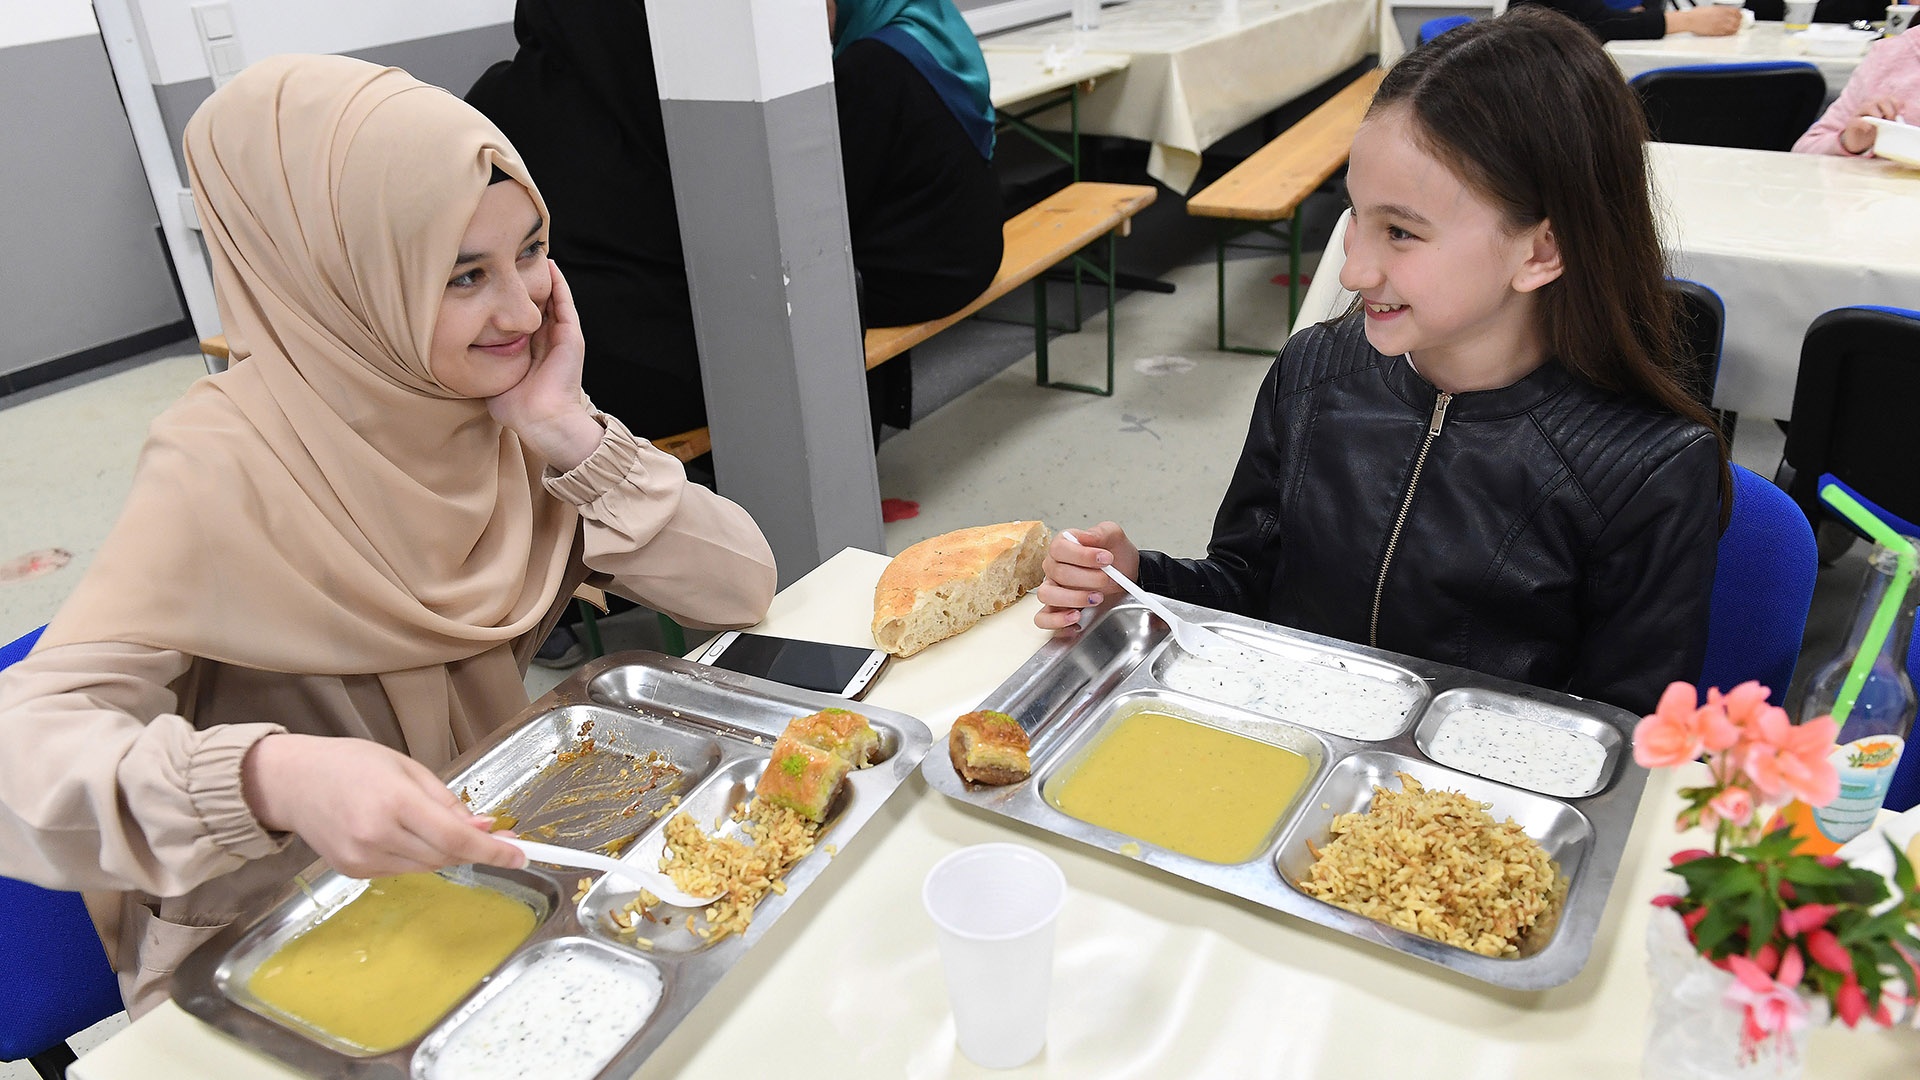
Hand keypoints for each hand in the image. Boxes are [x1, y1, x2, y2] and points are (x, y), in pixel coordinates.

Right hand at [242, 733, 526, 879]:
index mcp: (395, 801)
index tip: (521, 856)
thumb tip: (484, 828)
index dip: (493, 851)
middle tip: (493, 834)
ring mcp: (362, 857)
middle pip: (446, 856)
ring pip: (427, 867)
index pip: (456, 838)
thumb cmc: (351, 763)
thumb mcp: (407, 767)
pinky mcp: (352, 872)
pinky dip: (416, 857)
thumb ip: (447, 802)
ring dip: (444, 852)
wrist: (290, 780)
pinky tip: (402, 834)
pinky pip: (402, 871)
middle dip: (474, 848)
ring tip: (433, 825)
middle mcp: (377, 835)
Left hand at [487, 260, 602, 470]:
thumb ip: (481, 363)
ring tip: (532, 253)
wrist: (542, 421)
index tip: (496, 278)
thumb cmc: (517, 408)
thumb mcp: (493, 378)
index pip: (520, 317)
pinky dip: (559, 284)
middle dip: (526, 282)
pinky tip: (549, 265)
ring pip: (552, 299)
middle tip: (512, 257)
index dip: (510, 298)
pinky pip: (565, 303)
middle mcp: (547, 341)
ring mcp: (561, 338)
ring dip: (543, 278)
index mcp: (531, 351)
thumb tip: (454, 355)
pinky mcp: (571, 336)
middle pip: (536, 303)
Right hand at [1033, 522, 1141, 630]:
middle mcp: (1053, 567)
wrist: (1125, 574)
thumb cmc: (1115, 555)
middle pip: (1058, 573)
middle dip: (1087, 578)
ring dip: (1073, 598)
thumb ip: (1101, 532)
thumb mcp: (1114, 536)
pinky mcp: (1056, 609)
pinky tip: (1076, 618)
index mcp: (1063, 545)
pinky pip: (1043, 619)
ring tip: (1096, 598)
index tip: (1105, 559)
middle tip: (1107, 579)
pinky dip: (1057, 621)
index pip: (1059, 548)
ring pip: (1046, 595)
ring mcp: (1052, 589)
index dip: (1082, 555)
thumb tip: (1085, 537)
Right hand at [1667, 6, 1742, 35]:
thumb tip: (1725, 13)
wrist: (1690, 20)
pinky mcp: (1716, 32)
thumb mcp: (1711, 9)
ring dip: (1735, 28)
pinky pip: (1727, 33)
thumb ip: (1720, 11)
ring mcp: (1720, 24)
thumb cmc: (1697, 15)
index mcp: (1722, 9)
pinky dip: (1730, 33)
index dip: (1739, 15)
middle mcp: (1723, 16)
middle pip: (1737, 20)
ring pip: (1734, 27)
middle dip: (1739, 22)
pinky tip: (1729, 33)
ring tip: (1734, 29)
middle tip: (1738, 24)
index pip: (1737, 12)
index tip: (1739, 17)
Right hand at [1840, 96, 1902, 153]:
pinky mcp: (1851, 123)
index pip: (1888, 97)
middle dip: (1888, 109)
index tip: (1901, 113)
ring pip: (1868, 106)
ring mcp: (1858, 113)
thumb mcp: (1886, 123)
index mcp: (1878, 104)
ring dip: (1877, 113)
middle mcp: (1868, 105)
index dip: (1896, 103)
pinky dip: (1864, 124)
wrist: (1858, 141)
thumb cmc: (1874, 130)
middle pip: (1879, 99)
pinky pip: (1857, 120)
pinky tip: (1869, 129)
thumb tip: (1900, 116)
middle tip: (1891, 119)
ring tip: (1880, 122)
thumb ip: (1892, 117)